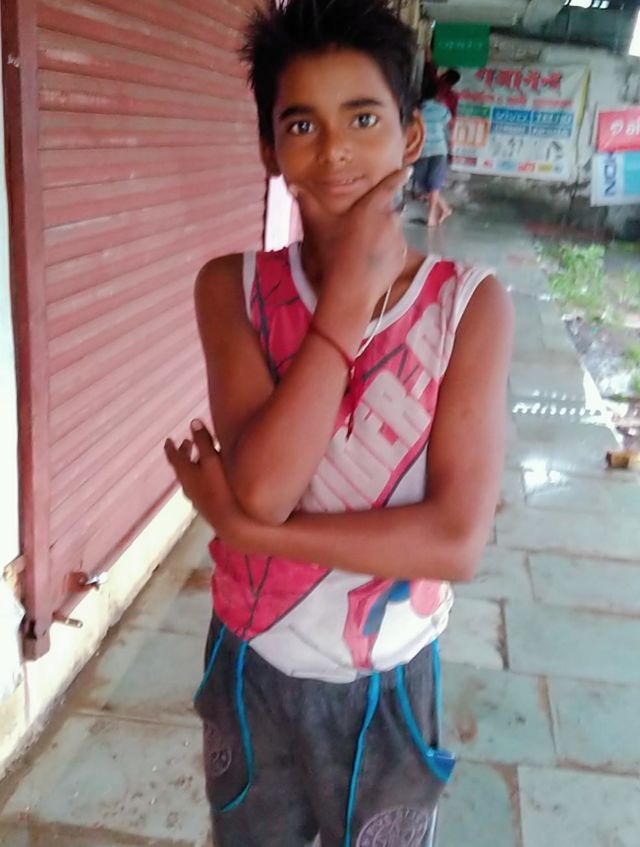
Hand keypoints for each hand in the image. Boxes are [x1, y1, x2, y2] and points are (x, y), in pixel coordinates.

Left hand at [164, 419, 249, 545]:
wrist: (230, 521)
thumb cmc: (221, 487)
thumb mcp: (212, 459)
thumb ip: (203, 441)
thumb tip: (193, 421)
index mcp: (186, 473)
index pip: (173, 457)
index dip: (171, 447)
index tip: (168, 440)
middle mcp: (187, 486)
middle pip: (181, 467)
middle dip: (184, 453)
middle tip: (186, 443)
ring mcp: (196, 498)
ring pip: (190, 478)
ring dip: (193, 465)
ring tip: (200, 459)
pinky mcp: (207, 506)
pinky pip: (199, 486)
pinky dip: (201, 477)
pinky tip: (212, 478)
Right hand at [291, 168, 410, 310]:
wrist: (351, 288)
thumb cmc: (334, 252)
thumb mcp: (318, 226)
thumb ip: (307, 203)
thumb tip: (294, 186)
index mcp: (373, 206)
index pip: (390, 185)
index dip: (399, 176)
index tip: (407, 171)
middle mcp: (391, 218)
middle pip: (388, 212)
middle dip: (378, 218)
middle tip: (361, 231)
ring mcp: (399, 239)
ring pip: (392, 232)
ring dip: (383, 236)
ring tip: (364, 251)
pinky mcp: (402, 258)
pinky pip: (395, 251)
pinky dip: (387, 254)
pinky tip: (371, 263)